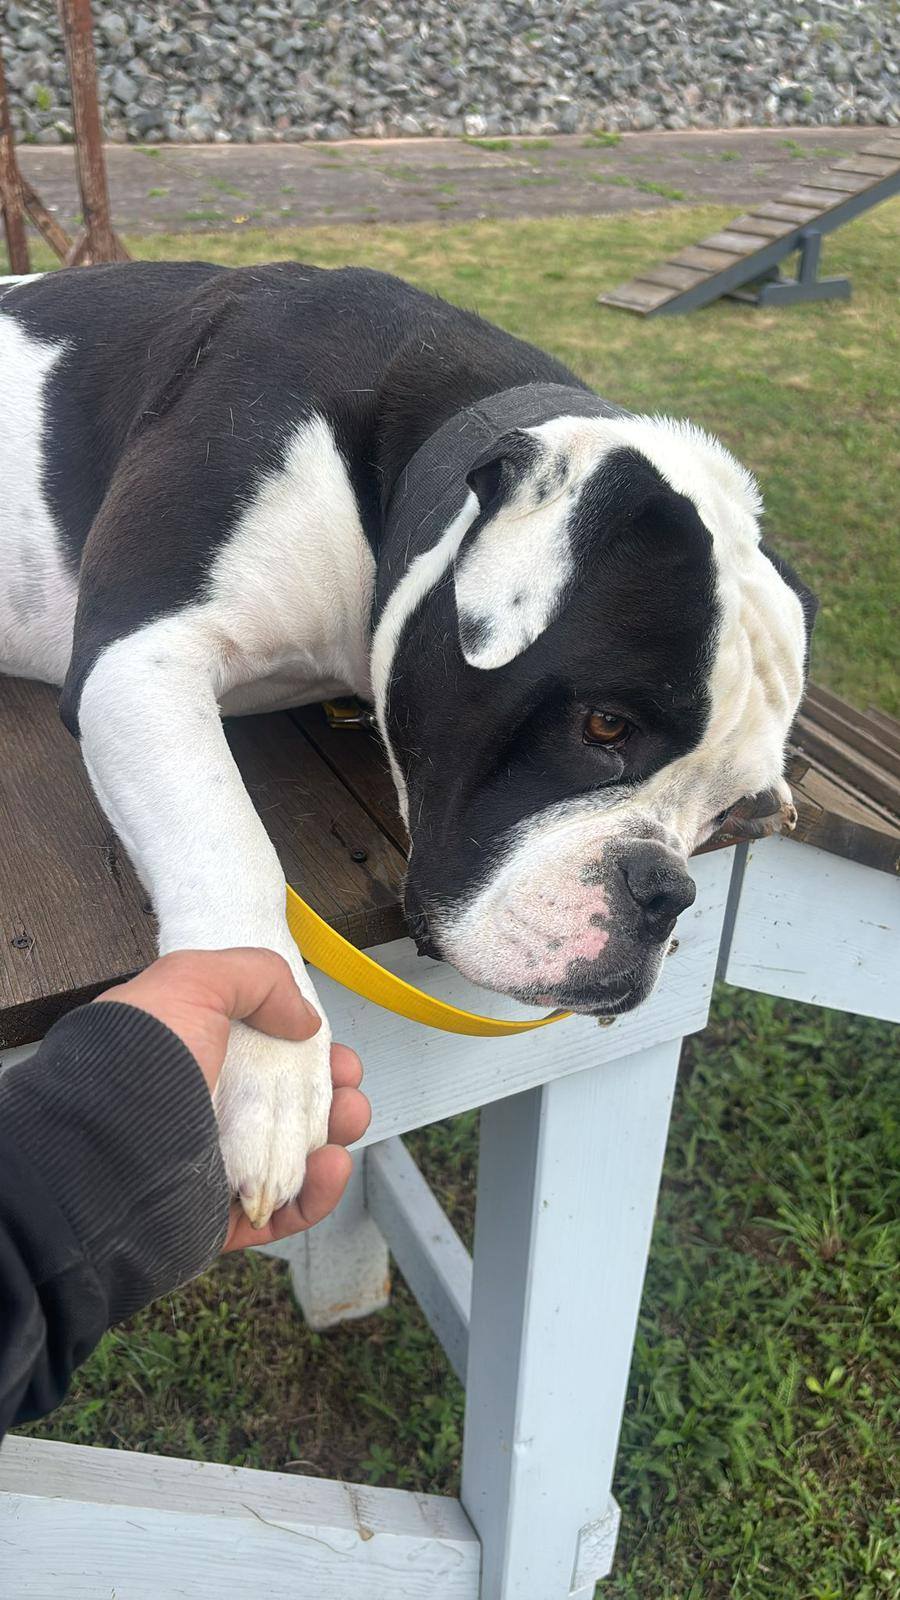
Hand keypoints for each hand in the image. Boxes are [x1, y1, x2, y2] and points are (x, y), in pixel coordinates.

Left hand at [95, 949, 369, 1250]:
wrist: (101, 1157)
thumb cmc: (138, 1063)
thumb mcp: (193, 982)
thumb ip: (256, 977)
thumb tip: (303, 1021)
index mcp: (185, 1055)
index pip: (255, 1049)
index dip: (301, 1043)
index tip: (328, 1042)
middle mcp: (196, 1110)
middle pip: (282, 1100)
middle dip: (328, 1087)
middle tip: (347, 1080)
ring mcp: (208, 1168)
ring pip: (290, 1156)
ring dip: (333, 1134)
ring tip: (350, 1117)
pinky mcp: (219, 1220)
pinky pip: (282, 1212)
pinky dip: (317, 1193)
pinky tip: (333, 1166)